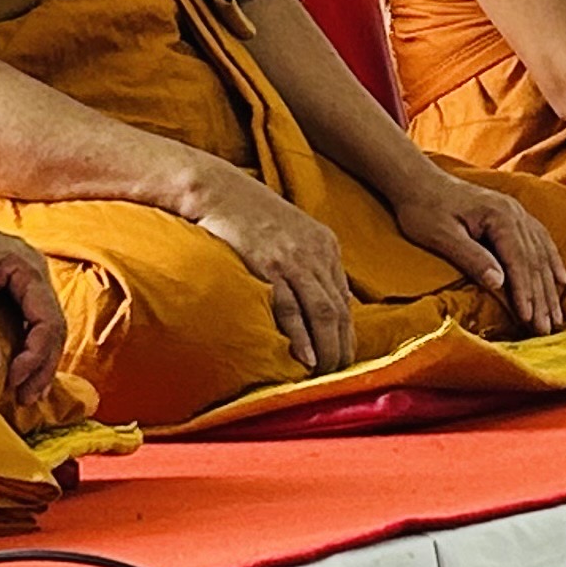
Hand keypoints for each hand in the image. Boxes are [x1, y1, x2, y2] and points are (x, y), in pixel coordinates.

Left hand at [0, 199, 69, 416]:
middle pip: (53, 326)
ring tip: (23, 392)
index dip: (37, 356)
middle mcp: (32, 272)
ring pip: (42, 326)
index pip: (49, 320)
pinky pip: (26, 321)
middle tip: (25, 399)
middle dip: (42, 365)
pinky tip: (15, 368)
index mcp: (27, 266)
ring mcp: (21, 279)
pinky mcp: (6, 286)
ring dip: (36, 360)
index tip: (13, 381)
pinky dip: (24, 347)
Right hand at [192, 168, 357, 372]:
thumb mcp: (294, 235)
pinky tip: (305, 357)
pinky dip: (301, 335)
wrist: (218, 190)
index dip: (347, 334)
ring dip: (328, 348)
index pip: (344, 300)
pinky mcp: (268, 265)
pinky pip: (290, 307)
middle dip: (342, 347)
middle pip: (339, 310)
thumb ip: (313, 266)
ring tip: (326, 375)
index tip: (343, 359)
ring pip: (323, 312)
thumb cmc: (251, 215)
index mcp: (325, 246)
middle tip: (339, 376)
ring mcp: (292, 260)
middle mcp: (316, 253)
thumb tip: (332, 302)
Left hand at [387, 166, 565, 335]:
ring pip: (541, 254)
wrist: (418, 181)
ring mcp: (517, 213)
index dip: (524, 292)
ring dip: (549, 287)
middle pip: (534, 261)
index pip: (518, 261)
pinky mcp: (513, 216)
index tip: (529, 320)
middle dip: (541, 298)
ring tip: (556, 317)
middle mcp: (515, 213)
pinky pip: (541, 241)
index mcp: (499, 216)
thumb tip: (499, 284)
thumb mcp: (442, 235)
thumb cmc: (424, 209)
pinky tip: (561, 280)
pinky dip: (552, 263)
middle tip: (546, 330)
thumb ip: (471, 257)